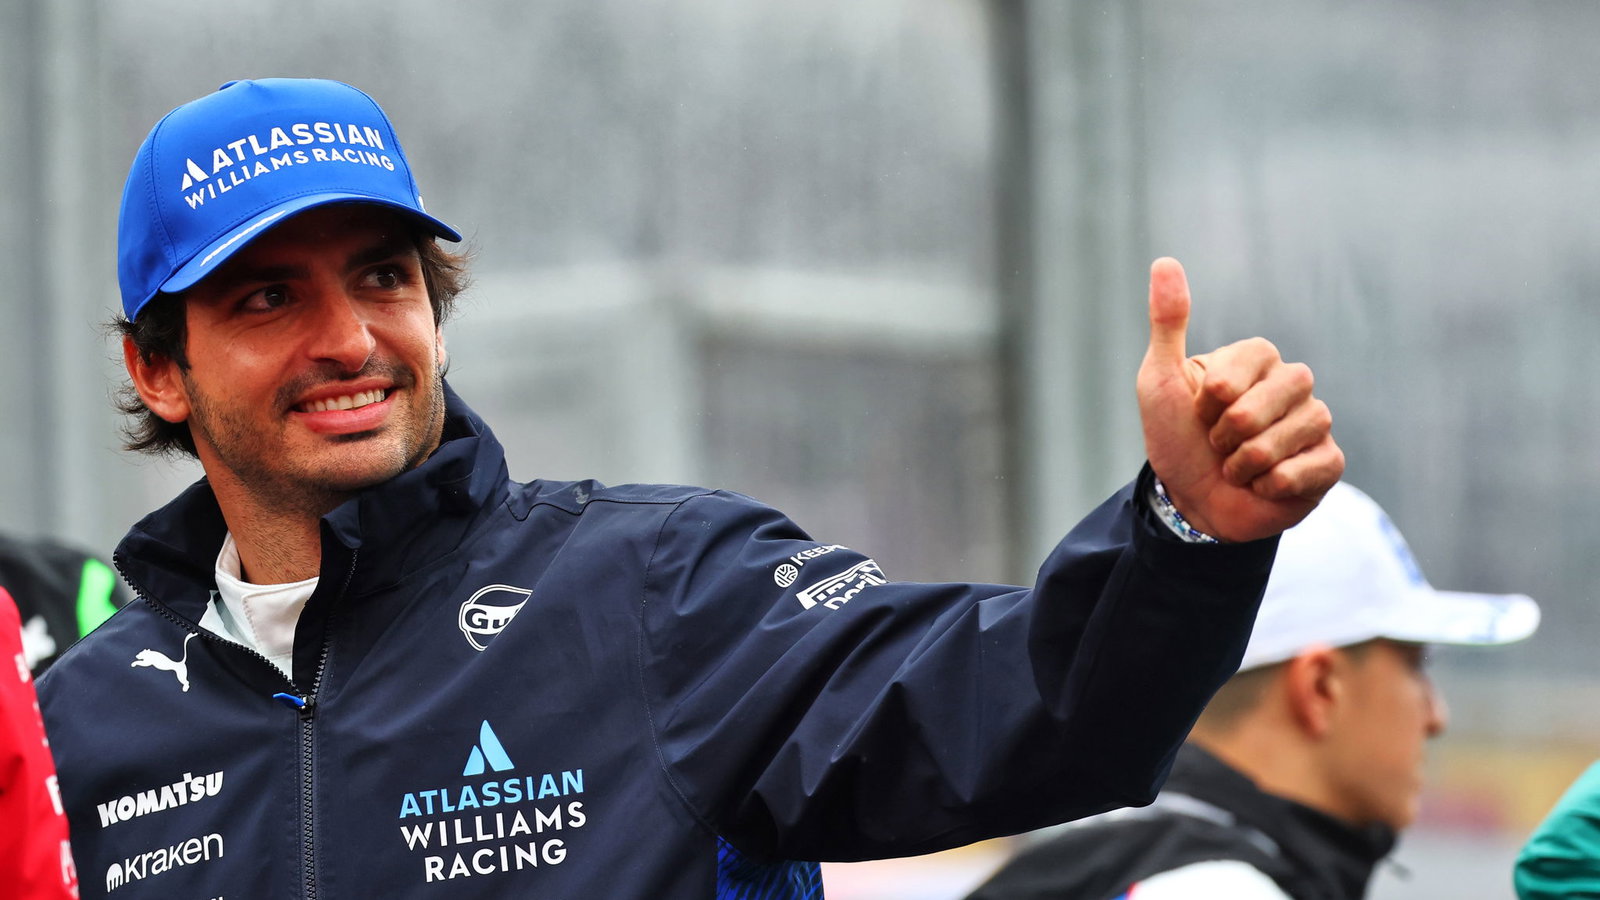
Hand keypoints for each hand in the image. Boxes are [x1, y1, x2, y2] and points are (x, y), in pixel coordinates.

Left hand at [1136, 257, 1343, 541]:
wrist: (1189, 502)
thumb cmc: (1174, 437)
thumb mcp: (1159, 380)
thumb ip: (1167, 322)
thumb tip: (1164, 261)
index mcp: (1256, 358)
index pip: (1245, 365)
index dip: (1213, 397)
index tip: (1198, 410)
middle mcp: (1291, 383)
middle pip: (1273, 398)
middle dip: (1230, 431)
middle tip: (1217, 443)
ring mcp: (1314, 422)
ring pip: (1293, 434)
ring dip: (1248, 462)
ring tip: (1236, 467)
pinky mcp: (1329, 462)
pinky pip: (1313, 467)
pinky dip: (1274, 484)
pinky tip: (1262, 486)